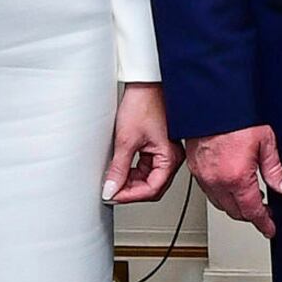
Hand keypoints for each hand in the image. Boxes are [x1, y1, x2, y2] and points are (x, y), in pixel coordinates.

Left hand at [103, 84, 177, 204]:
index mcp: (170, 158)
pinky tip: (120, 171)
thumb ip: (118, 169)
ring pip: (148, 179)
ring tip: (113, 180)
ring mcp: (164, 153)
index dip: (131, 196)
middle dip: (131, 191)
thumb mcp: (126, 141)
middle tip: (110, 191)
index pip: (152, 189)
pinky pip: (146, 168)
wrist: (145, 85)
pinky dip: (133, 172)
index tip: (112, 196)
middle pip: (151, 187)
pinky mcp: (157, 147)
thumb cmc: (144, 104)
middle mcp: (171, 158)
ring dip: (130, 182)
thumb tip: (111, 188)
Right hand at [191, 126, 281, 238]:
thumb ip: (274, 169)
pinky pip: (209, 192)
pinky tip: (232, 187)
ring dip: (236, 207)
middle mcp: (217, 181)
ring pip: (221, 205)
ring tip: (250, 200)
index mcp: (237, 177)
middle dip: (251, 216)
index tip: (270, 229)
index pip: (252, 211)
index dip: (263, 224)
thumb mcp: (265, 141)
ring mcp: (204, 177)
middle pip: (236, 212)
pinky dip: (222, 196)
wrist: (210, 104)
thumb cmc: (235, 117)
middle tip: (265, 214)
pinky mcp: (195, 169)